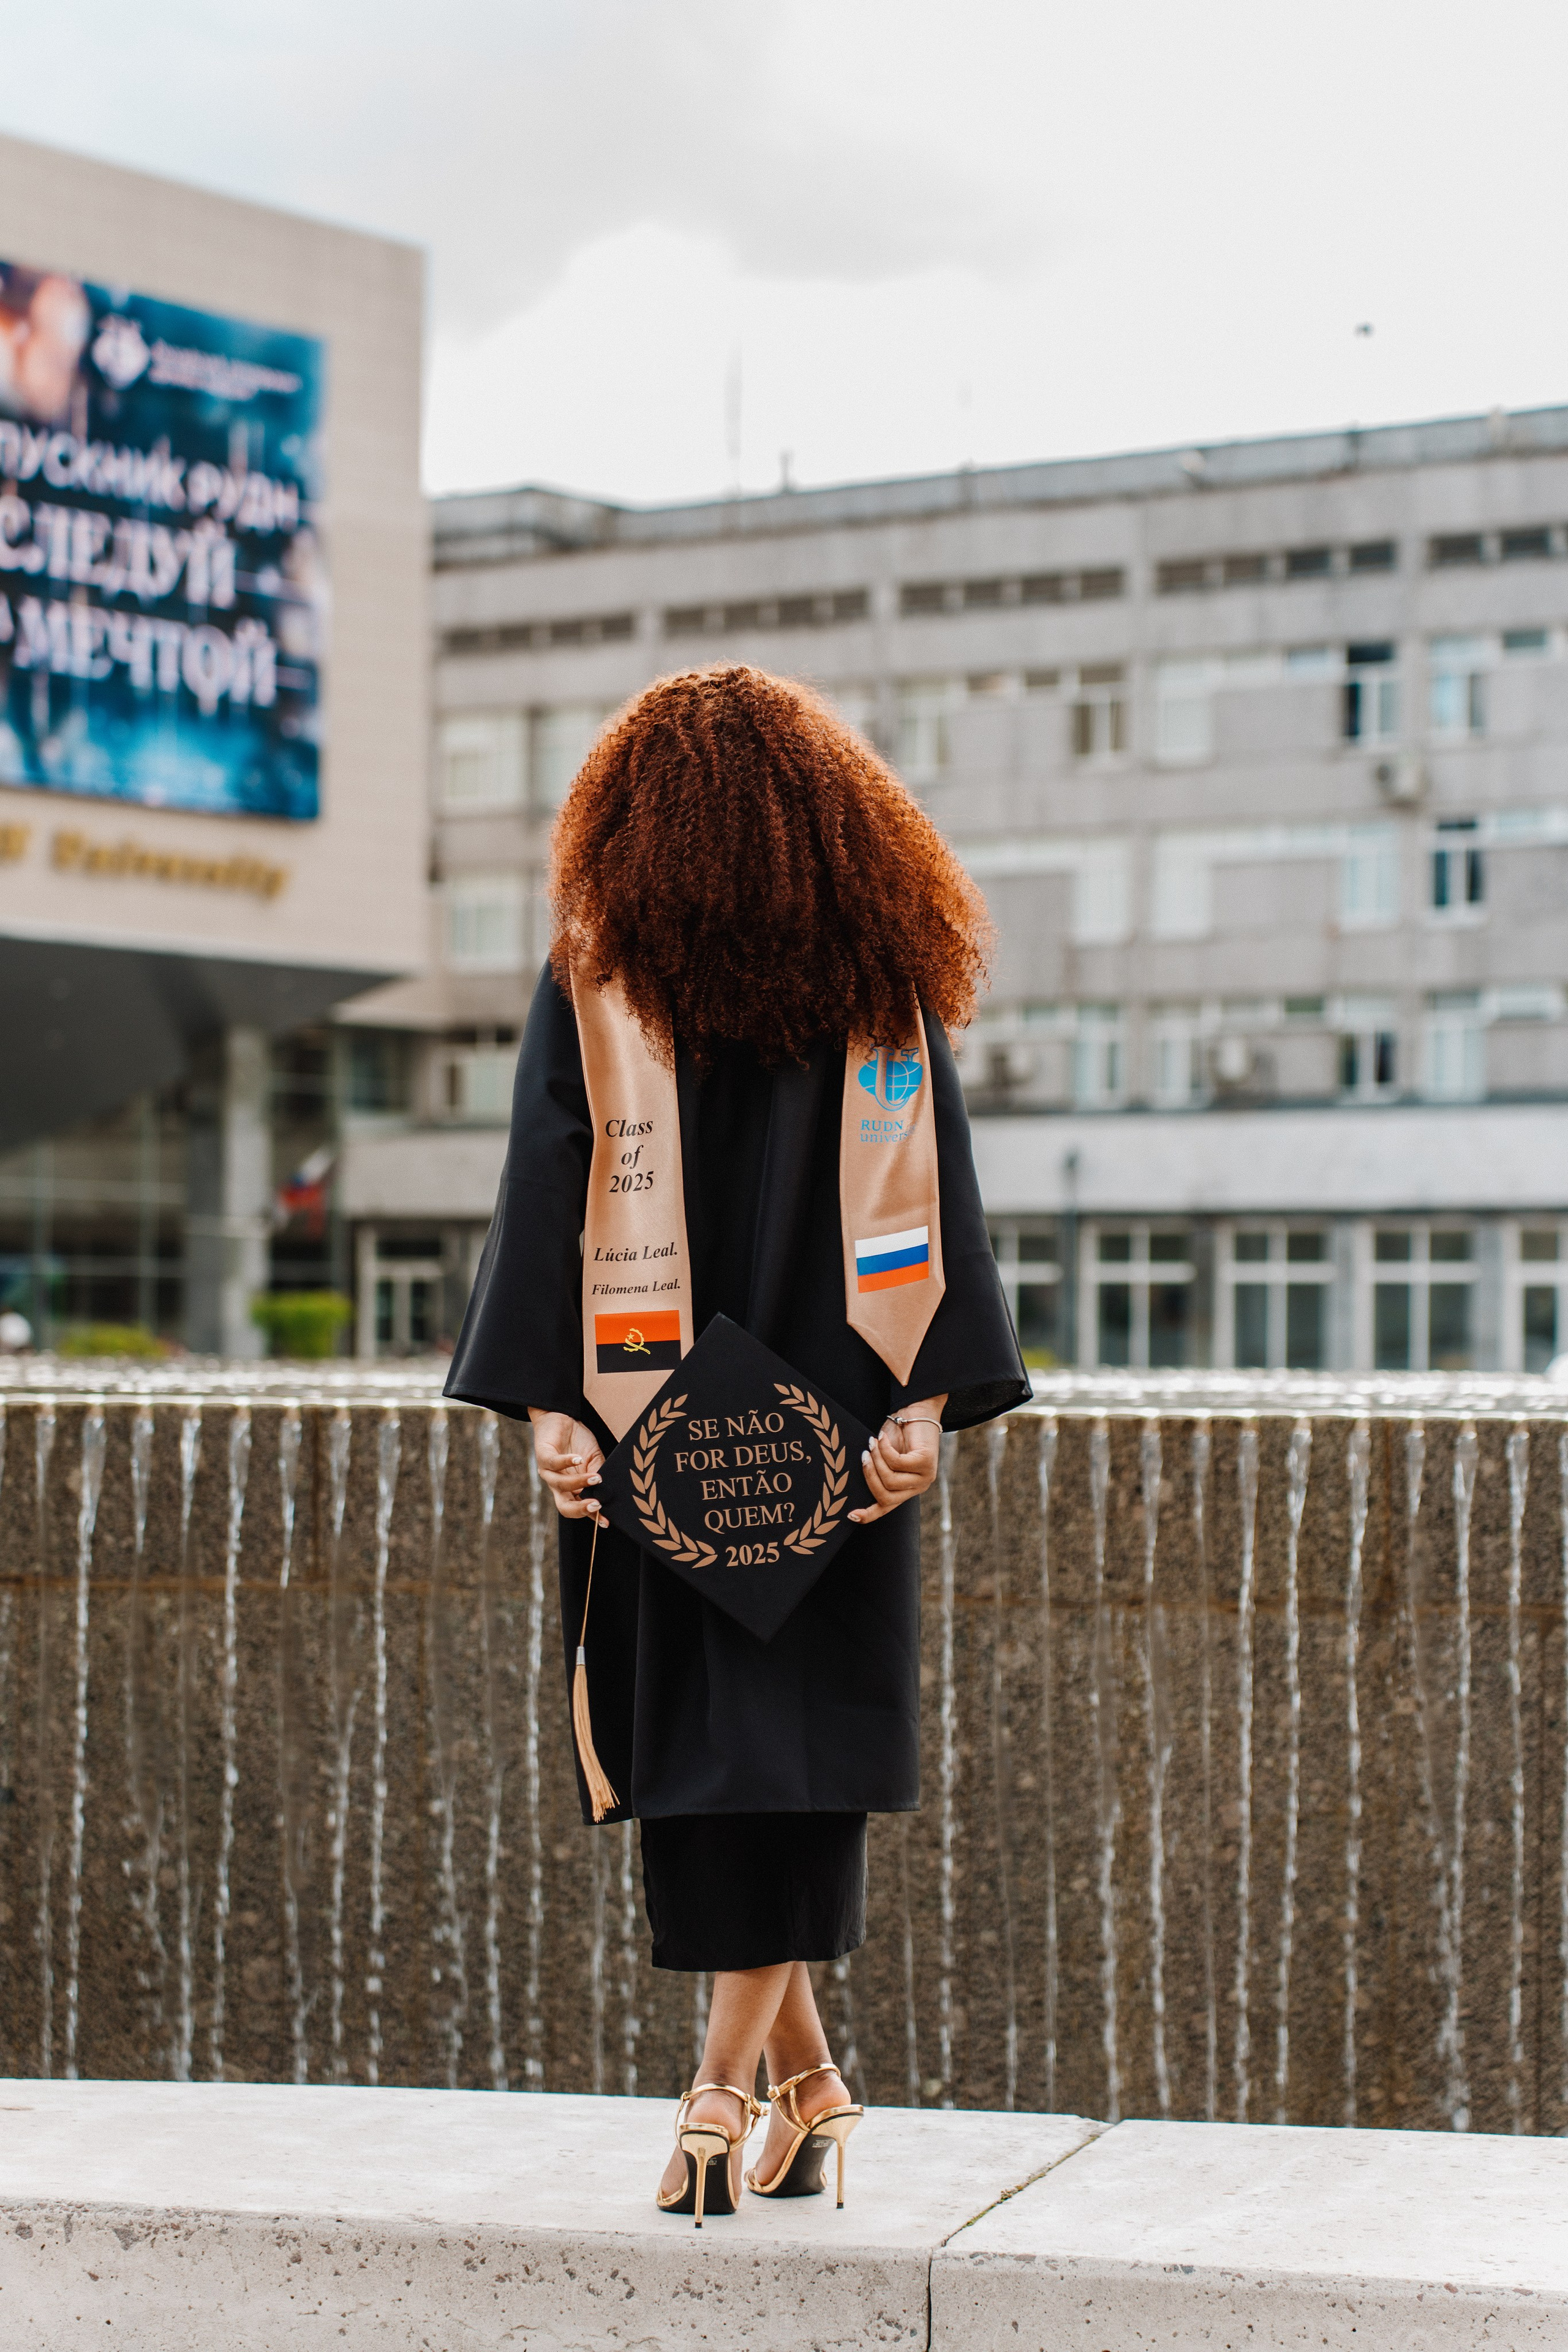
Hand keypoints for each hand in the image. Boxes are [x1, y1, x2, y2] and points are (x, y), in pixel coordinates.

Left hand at [528, 1408, 603, 1519]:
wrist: (561, 1417)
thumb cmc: (578, 1440)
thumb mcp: (593, 1458)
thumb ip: (599, 1473)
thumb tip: (607, 1488)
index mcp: (571, 1488)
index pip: (579, 1508)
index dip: (591, 1517)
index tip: (606, 1521)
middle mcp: (558, 1484)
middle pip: (564, 1506)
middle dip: (580, 1509)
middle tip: (596, 1505)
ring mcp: (548, 1472)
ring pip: (561, 1485)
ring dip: (579, 1483)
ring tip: (595, 1477)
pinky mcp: (543, 1456)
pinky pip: (553, 1463)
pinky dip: (566, 1462)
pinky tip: (579, 1459)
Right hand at [849, 1394, 946, 1522]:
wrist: (917, 1411)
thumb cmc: (897, 1433)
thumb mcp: (883, 1456)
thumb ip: (878, 1471)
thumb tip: (859, 1481)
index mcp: (906, 1489)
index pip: (887, 1507)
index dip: (869, 1514)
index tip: (851, 1515)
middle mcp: (917, 1487)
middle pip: (886, 1496)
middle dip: (869, 1476)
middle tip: (862, 1456)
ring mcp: (924, 1477)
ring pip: (890, 1481)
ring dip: (876, 1461)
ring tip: (872, 1444)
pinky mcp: (926, 1463)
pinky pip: (897, 1463)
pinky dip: (884, 1450)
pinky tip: (881, 1437)